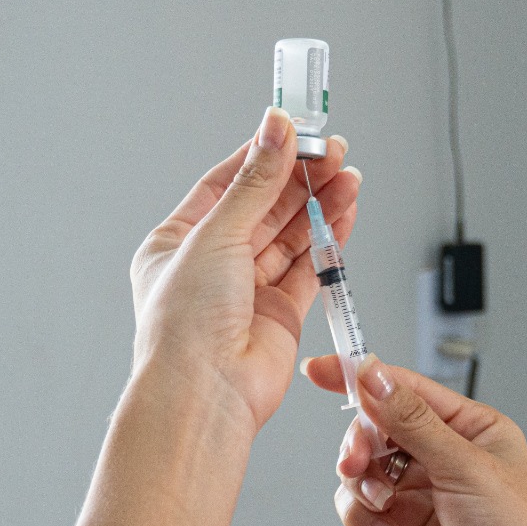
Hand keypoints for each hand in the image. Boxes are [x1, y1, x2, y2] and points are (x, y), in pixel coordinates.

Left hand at [131, 107, 359, 435]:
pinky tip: (346, 213)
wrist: (206, 393)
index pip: (226, 184)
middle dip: (301, 179)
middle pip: (265, 207)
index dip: (262, 156)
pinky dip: (330, 240)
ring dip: (321, 205)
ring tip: (349, 177)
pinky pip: (310, 267)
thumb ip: (256, 184)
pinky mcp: (281, 313)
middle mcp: (213, 266)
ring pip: (292, 236)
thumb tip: (274, 131)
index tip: (293, 131)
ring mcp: (248, 290)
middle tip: (333, 151)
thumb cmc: (184, 328)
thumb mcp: (217, 236)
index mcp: (177, 243)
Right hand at [302, 354, 526, 525]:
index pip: (407, 389)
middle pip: (378, 426)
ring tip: (381, 502)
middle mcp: (445, 457)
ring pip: (363, 467)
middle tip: (357, 460)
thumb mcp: (466, 469)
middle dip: (362, 443)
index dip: (362, 377)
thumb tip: (376, 376)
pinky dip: (362, 516)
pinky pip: (360, 506)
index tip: (322, 370)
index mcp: (472, 429)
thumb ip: (413, 420)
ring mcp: (421, 493)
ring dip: (362, 482)